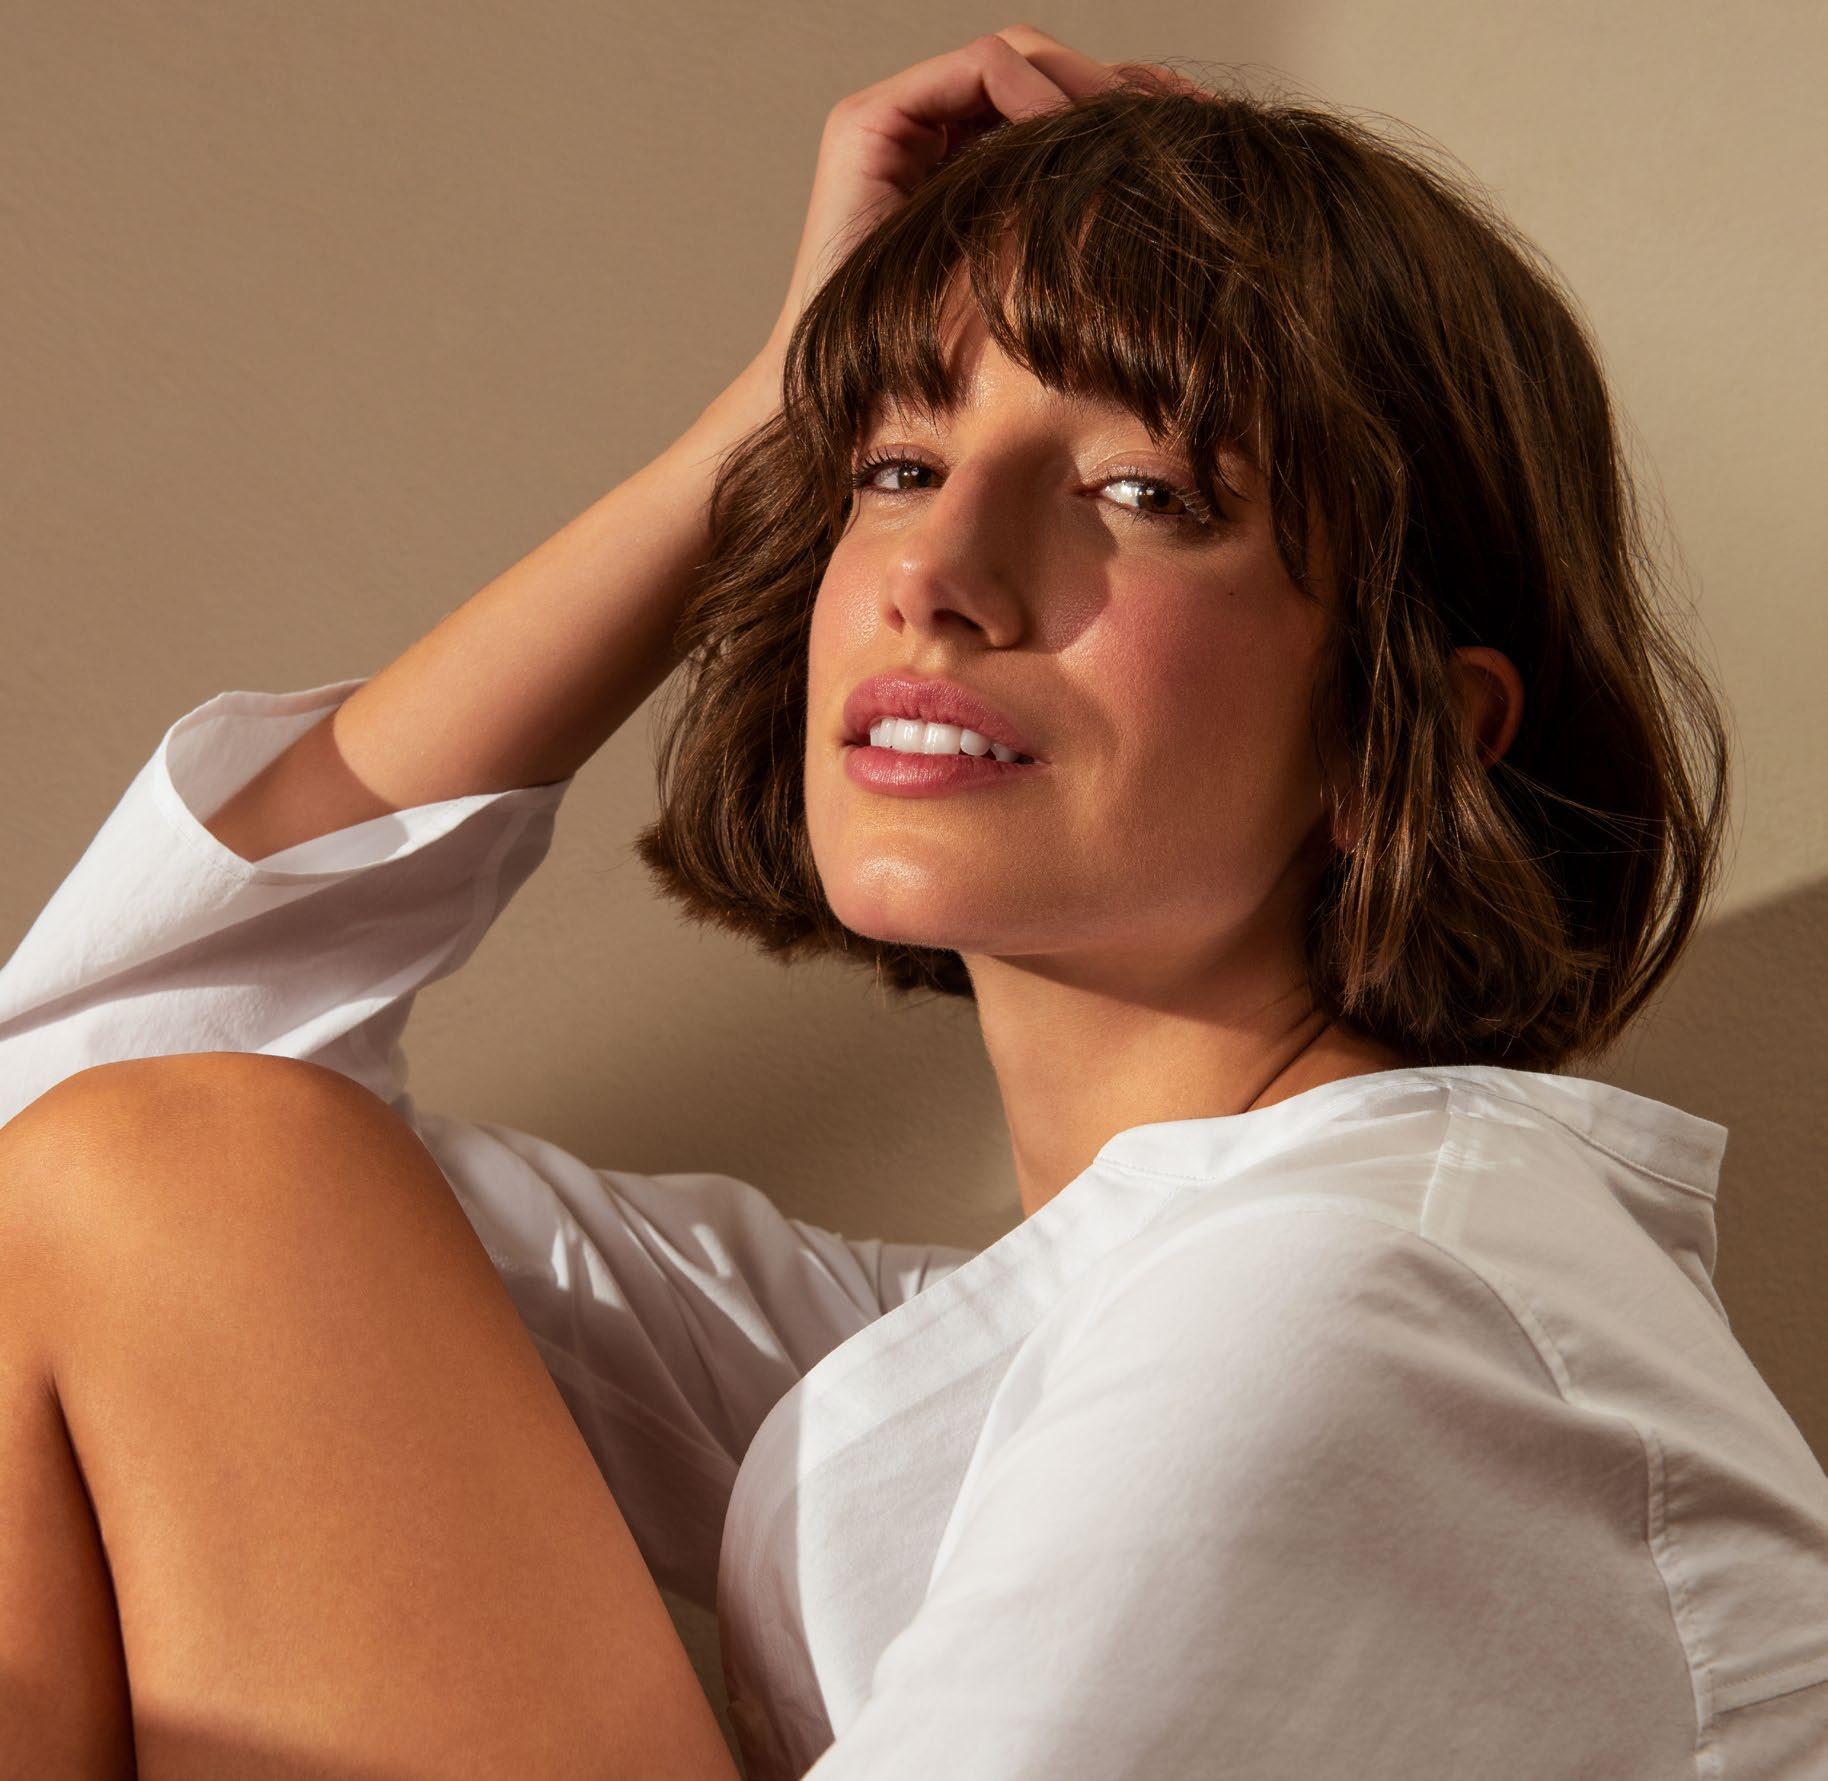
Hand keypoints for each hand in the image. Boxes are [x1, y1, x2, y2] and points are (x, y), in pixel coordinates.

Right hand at [757, 26, 1201, 368]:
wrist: (856, 405)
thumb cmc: (951, 378)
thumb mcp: (1047, 295)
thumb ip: (1090, 243)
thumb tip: (1193, 214)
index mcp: (980, 177)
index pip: (1068, 111)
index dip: (1135, 114)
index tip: (1204, 135)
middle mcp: (940, 139)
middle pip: (1051, 75)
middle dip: (1125, 88)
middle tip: (1190, 117)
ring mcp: (905, 124)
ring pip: (1021, 61)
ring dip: (1086, 84)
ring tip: (1134, 129)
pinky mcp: (872, 122)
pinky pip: (978, 70)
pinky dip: (1034, 89)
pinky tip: (1071, 133)